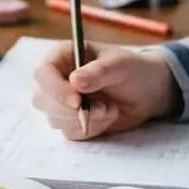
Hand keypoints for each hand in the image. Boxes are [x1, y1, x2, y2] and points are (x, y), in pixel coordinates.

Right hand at [30, 41, 178, 140]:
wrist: (146, 92)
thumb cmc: (131, 69)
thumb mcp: (120, 65)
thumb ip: (99, 72)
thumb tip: (75, 81)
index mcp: (62, 56)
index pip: (42, 73)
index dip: (55, 88)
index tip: (77, 100)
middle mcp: (55, 79)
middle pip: (41, 99)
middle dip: (70, 110)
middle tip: (103, 108)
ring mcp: (60, 102)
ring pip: (55, 119)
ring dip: (86, 119)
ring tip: (110, 108)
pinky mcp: (70, 121)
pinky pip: (70, 133)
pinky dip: (92, 129)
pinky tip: (107, 116)